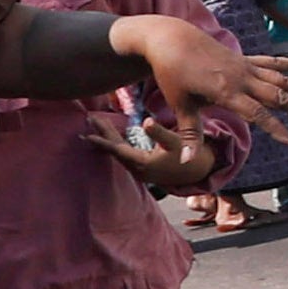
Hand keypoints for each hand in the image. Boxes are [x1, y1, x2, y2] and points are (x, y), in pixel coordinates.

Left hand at [84, 116, 221, 190]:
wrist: (200, 170)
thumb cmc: (190, 155)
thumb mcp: (177, 142)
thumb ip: (160, 133)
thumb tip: (146, 122)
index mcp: (143, 164)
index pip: (118, 150)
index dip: (103, 140)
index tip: (87, 133)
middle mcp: (139, 169)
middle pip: (116, 150)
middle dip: (103, 134)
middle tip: (90, 119)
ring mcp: (141, 169)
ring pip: (120, 151)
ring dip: (109, 138)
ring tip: (98, 124)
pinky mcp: (144, 167)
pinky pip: (125, 153)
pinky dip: (117, 143)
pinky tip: (114, 136)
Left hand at [113, 12, 287, 145]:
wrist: (169, 39)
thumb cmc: (171, 74)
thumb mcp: (180, 104)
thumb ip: (189, 134)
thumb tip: (185, 161)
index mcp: (226, 91)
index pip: (257, 113)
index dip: (276, 129)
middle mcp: (241, 78)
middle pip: (279, 96)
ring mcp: (244, 66)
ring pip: (281, 78)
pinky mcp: (243, 58)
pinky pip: (270, 62)